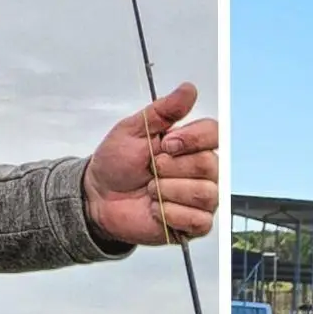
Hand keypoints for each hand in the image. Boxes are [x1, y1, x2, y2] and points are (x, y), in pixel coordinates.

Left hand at [82, 82, 219, 245]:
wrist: (98, 196)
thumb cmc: (117, 163)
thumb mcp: (133, 129)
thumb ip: (163, 111)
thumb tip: (188, 88)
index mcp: (191, 144)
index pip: (214, 133)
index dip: (191, 139)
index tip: (165, 144)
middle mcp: (203, 171)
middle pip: (209, 164)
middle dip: (171, 168)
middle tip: (151, 169)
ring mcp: (200, 199)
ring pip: (205, 193)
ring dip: (169, 191)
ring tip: (150, 190)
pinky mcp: (193, 225)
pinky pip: (199, 220)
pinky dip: (171, 214)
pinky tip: (155, 209)